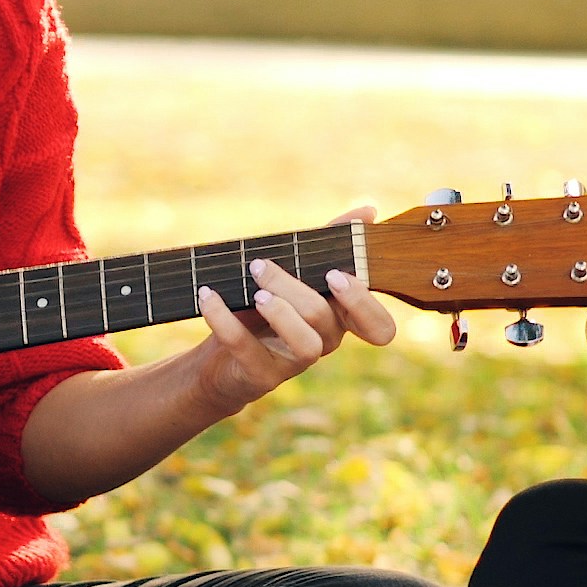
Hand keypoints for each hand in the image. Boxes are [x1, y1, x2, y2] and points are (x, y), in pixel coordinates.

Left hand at [178, 211, 396, 418]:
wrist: (221, 357)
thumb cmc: (264, 308)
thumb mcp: (293, 271)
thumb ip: (329, 243)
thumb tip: (368, 211)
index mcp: (338, 317)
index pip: (378, 328)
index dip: (363, 303)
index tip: (334, 274)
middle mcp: (323, 342)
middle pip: (324, 316)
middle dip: (292, 286)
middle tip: (260, 266)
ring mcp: (293, 363)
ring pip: (305, 343)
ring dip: (278, 312)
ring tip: (254, 293)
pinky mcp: (260, 376)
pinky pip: (245, 348)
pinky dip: (223, 318)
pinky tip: (208, 296)